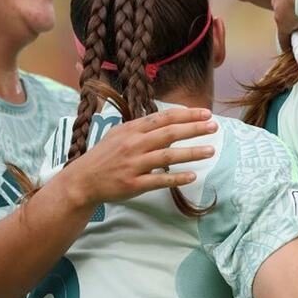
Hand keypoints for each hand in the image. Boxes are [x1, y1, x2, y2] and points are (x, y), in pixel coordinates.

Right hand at [62, 107, 217, 206]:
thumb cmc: (104, 156)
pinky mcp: (134, 184)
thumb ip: (142, 127)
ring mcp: (134, 164)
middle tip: (214, 127)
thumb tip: (168, 120)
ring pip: (168, 155)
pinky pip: (159, 179)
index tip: (206, 113)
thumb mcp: (119, 134)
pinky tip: (192, 176)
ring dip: (192, 153)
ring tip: (211, 151)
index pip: (164, 118)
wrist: (82, 180)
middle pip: (169, 133)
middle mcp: (134, 144)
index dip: (186, 114)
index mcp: (132, 129)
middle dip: (194, 129)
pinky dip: (177, 177)